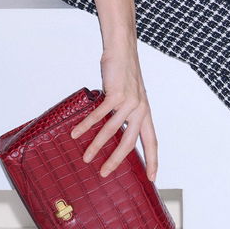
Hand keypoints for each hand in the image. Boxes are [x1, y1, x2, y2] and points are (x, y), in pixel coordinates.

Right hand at [69, 41, 158, 180]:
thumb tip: (112, 135)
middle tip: (105, 173)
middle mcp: (140, 109)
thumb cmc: (124, 75)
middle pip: (130, 141)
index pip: (152, 141)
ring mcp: (129, 102)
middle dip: (117, 160)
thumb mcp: (130, 98)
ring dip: (97, 145)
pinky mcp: (117, 94)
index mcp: (146, 113)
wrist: (123, 51)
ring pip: (112, 130)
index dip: (153, 160)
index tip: (152, 177)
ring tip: (86, 157)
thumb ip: (125, 115)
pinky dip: (87, 125)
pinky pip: (100, 114)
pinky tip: (76, 133)